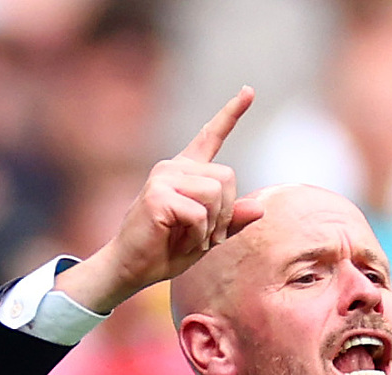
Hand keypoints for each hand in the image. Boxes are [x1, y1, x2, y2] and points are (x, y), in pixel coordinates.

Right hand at [55, 87, 264, 314]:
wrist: (131, 268)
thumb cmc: (165, 252)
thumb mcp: (208, 237)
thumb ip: (231, 221)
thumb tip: (260, 208)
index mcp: (186, 172)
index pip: (211, 136)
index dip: (231, 113)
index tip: (249, 90)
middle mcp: (174, 167)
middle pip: (228, 176)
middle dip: (226, 212)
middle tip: (207, 236)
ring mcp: (163, 178)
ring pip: (216, 193)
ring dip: (212, 225)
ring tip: (192, 238)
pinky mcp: (157, 194)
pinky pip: (200, 213)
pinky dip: (199, 235)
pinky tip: (181, 240)